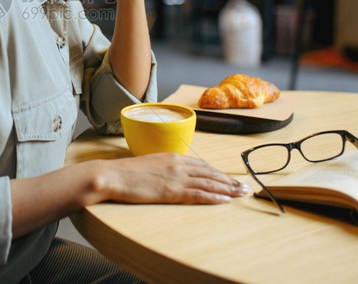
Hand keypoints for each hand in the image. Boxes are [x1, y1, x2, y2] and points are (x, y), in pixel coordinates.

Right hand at [98, 153, 249, 204]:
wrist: (112, 175)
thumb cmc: (125, 172)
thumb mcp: (148, 165)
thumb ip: (163, 168)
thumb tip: (169, 175)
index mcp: (172, 157)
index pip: (202, 165)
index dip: (218, 172)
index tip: (229, 178)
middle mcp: (178, 164)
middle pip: (210, 173)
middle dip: (229, 180)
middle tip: (245, 187)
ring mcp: (176, 177)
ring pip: (209, 183)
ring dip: (228, 189)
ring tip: (241, 194)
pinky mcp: (172, 190)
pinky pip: (198, 194)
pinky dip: (214, 197)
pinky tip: (225, 200)